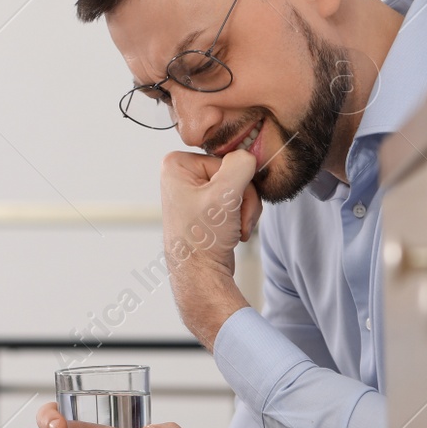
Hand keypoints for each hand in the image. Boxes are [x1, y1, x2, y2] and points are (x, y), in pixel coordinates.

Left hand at [160, 148, 259, 347]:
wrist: (201, 273)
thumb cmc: (202, 237)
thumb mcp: (225, 194)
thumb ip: (242, 164)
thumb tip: (250, 154)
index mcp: (176, 164)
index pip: (226, 159)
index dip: (234, 182)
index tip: (224, 204)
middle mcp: (182, 175)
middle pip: (234, 173)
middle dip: (243, 198)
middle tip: (232, 219)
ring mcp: (195, 191)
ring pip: (240, 188)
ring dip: (245, 210)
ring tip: (233, 228)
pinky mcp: (207, 206)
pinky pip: (238, 201)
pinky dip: (241, 217)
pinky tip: (232, 232)